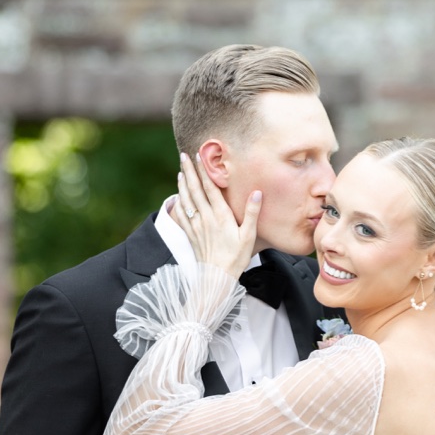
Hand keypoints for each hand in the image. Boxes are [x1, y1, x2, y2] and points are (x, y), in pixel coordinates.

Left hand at [171, 152, 259, 275]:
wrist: (217, 277)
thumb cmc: (236, 257)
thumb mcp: (249, 236)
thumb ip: (251, 213)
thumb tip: (256, 193)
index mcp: (221, 216)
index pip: (210, 189)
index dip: (204, 172)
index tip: (199, 157)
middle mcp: (206, 218)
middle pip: (194, 190)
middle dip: (189, 172)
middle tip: (184, 156)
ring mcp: (196, 225)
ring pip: (186, 199)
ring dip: (182, 183)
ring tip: (181, 170)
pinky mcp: (191, 234)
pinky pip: (182, 213)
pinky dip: (179, 200)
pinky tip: (178, 195)